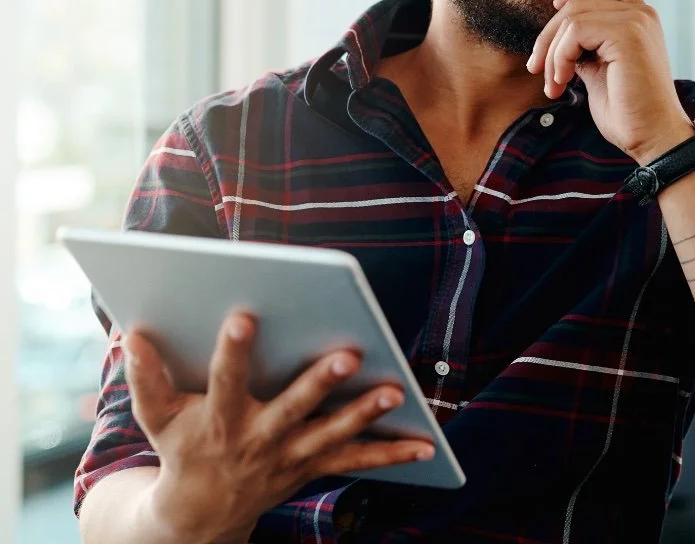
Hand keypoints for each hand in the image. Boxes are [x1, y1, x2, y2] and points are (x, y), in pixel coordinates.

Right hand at [124, 311, 434, 543]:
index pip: (225, 379)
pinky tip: (427, 447)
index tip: (243, 315)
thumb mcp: (158, 417)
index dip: (233, 350)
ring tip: (393, 392)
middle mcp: (259, 438)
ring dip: (363, 414)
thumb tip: (132, 332)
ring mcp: (290, 456)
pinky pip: (356, 461)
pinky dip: (391, 456)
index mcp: (220, 419)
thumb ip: (147, 376)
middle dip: (318, 382)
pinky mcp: (313, 466)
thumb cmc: (181, 450)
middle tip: (347, 354)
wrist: (199, 516)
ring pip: (331, 434)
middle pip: (292, 408)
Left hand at [526, 0, 692, 163]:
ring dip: (551, 52)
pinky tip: (564, 83)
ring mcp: (637, 20)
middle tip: (537, 68)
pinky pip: (576, 30)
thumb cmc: (627, 112)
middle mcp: (641, 12)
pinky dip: (560, 57)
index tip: (553, 21)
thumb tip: (556, 32)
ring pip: (572, 15)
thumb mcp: (597, 69)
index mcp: (638, 17)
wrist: (652, 139)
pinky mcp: (629, 34)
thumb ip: (583, 45)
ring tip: (553, 84)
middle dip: (549, 34)